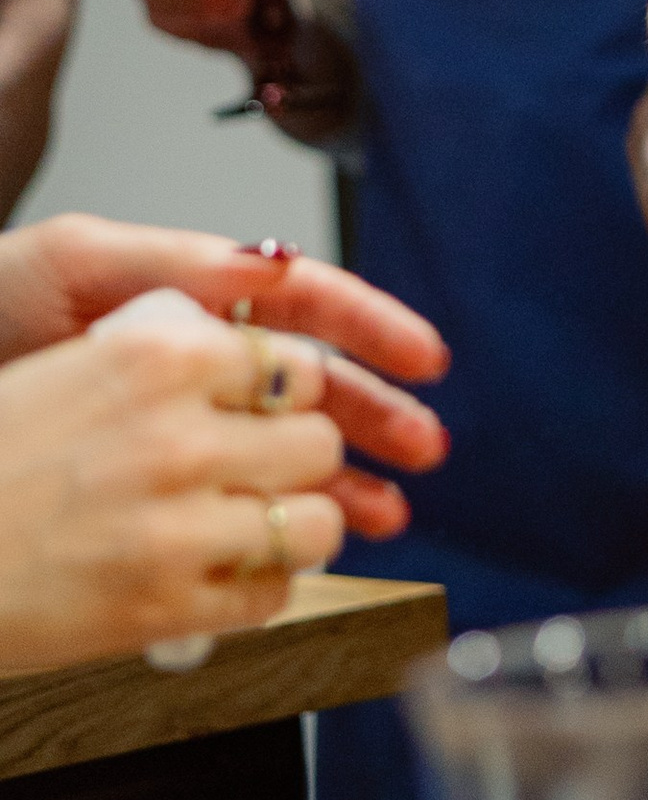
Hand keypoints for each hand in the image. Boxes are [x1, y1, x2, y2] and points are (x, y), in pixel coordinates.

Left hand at [0, 217, 449, 529]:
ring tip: (386, 512)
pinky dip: (277, 519)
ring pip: (281, 448)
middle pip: (311, 384)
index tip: (424, 358)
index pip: (306, 306)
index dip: (372, 329)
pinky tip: (308, 540)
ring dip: (340, 477)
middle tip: (422, 449)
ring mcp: (176, 420)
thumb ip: (175, 259)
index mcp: (191, 296)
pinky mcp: (148, 480)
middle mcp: (195, 359)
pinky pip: (229, 499)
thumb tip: (270, 261)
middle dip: (374, 413)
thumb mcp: (71, 260)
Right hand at [0, 291, 354, 672]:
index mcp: (155, 358)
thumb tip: (253, 371)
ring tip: (263, 530)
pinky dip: (259, 590)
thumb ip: (166, 364)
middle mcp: (177, 436)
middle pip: (317, 440)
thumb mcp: (73, 372)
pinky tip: (224, 578)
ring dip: (298, 528)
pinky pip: (269, 595)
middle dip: (301, 461)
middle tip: (271, 475)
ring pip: (314, 522)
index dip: (291, 393)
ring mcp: (178, 525)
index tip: (277, 409)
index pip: (293, 362)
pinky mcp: (166, 606)